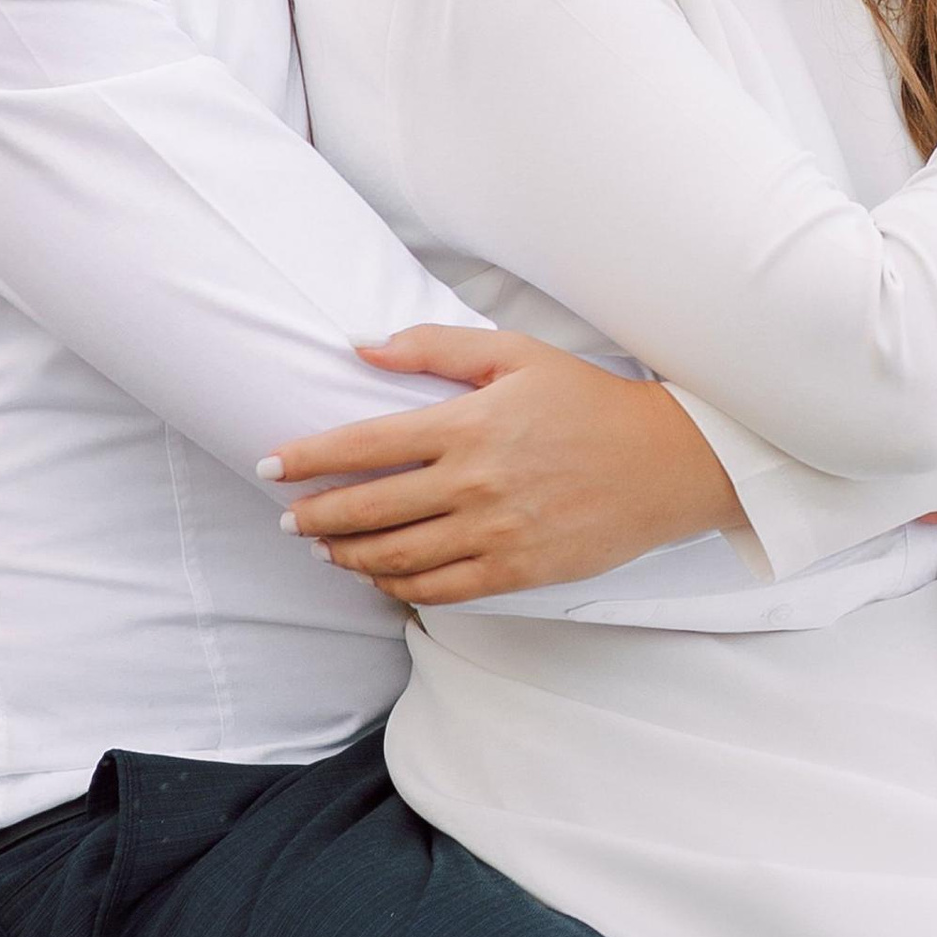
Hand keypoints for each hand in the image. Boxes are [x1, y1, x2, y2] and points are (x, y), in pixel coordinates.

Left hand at [265, 330, 737, 602]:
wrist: (666, 462)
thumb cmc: (589, 401)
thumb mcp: (516, 354)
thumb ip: (434, 347)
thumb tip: (361, 347)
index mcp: (468, 424)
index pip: (363, 445)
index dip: (307, 459)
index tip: (270, 466)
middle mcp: (473, 482)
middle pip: (367, 509)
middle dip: (315, 516)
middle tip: (288, 518)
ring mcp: (494, 532)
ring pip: (395, 556)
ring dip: (347, 556)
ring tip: (324, 550)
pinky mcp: (516, 570)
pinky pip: (438, 589)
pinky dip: (397, 588)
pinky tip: (379, 578)